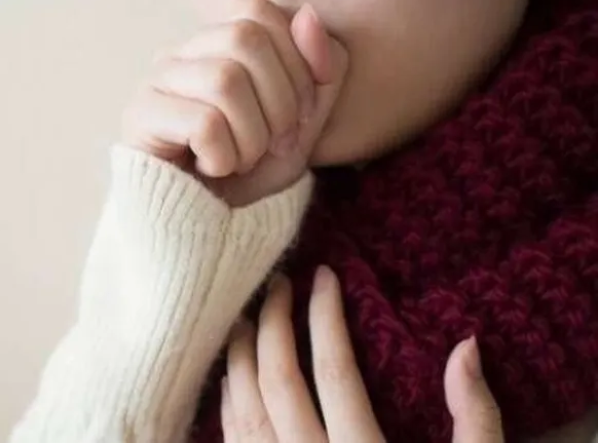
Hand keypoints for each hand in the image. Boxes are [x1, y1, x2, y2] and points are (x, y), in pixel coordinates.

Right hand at [122, 0, 348, 205]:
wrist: (206, 229)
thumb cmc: (249, 174)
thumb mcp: (304, 124)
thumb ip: (320, 71)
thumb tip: (309, 17)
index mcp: (218, 45)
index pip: (263, 14)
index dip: (298, 65)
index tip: (299, 119)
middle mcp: (182, 53)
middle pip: (245, 38)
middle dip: (280, 101)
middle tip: (273, 145)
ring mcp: (156, 82)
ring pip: (224, 80)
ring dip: (252, 137)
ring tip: (240, 161)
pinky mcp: (140, 117)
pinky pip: (203, 123)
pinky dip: (224, 157)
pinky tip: (211, 169)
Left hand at [222, 266, 503, 442]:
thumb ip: (476, 420)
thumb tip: (466, 346)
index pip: (333, 371)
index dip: (325, 317)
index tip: (324, 275)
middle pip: (277, 382)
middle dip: (272, 323)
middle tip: (276, 282)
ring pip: (242, 409)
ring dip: (239, 355)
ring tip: (245, 314)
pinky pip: (232, 441)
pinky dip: (226, 402)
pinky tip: (231, 376)